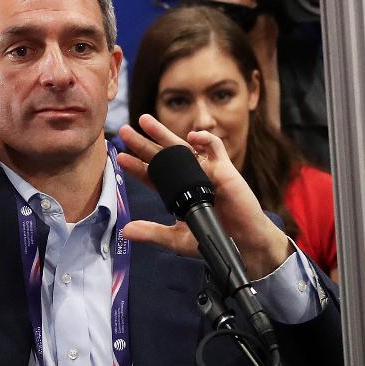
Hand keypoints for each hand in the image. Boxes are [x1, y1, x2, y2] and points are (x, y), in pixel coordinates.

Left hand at [116, 115, 292, 281]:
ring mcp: (207, 170)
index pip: (153, 175)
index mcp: (178, 192)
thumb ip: (153, 233)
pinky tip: (191, 137)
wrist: (243, 243)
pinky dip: (204, 139)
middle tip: (125, 131)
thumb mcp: (177, 238)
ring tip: (145, 122)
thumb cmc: (213, 237)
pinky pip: (215, 147)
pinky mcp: (225, 169)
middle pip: (163, 155)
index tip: (121, 157)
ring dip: (164, 133)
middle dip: (144, 143)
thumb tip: (126, 231)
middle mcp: (189, 177)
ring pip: (183, 146)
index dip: (137, 166)